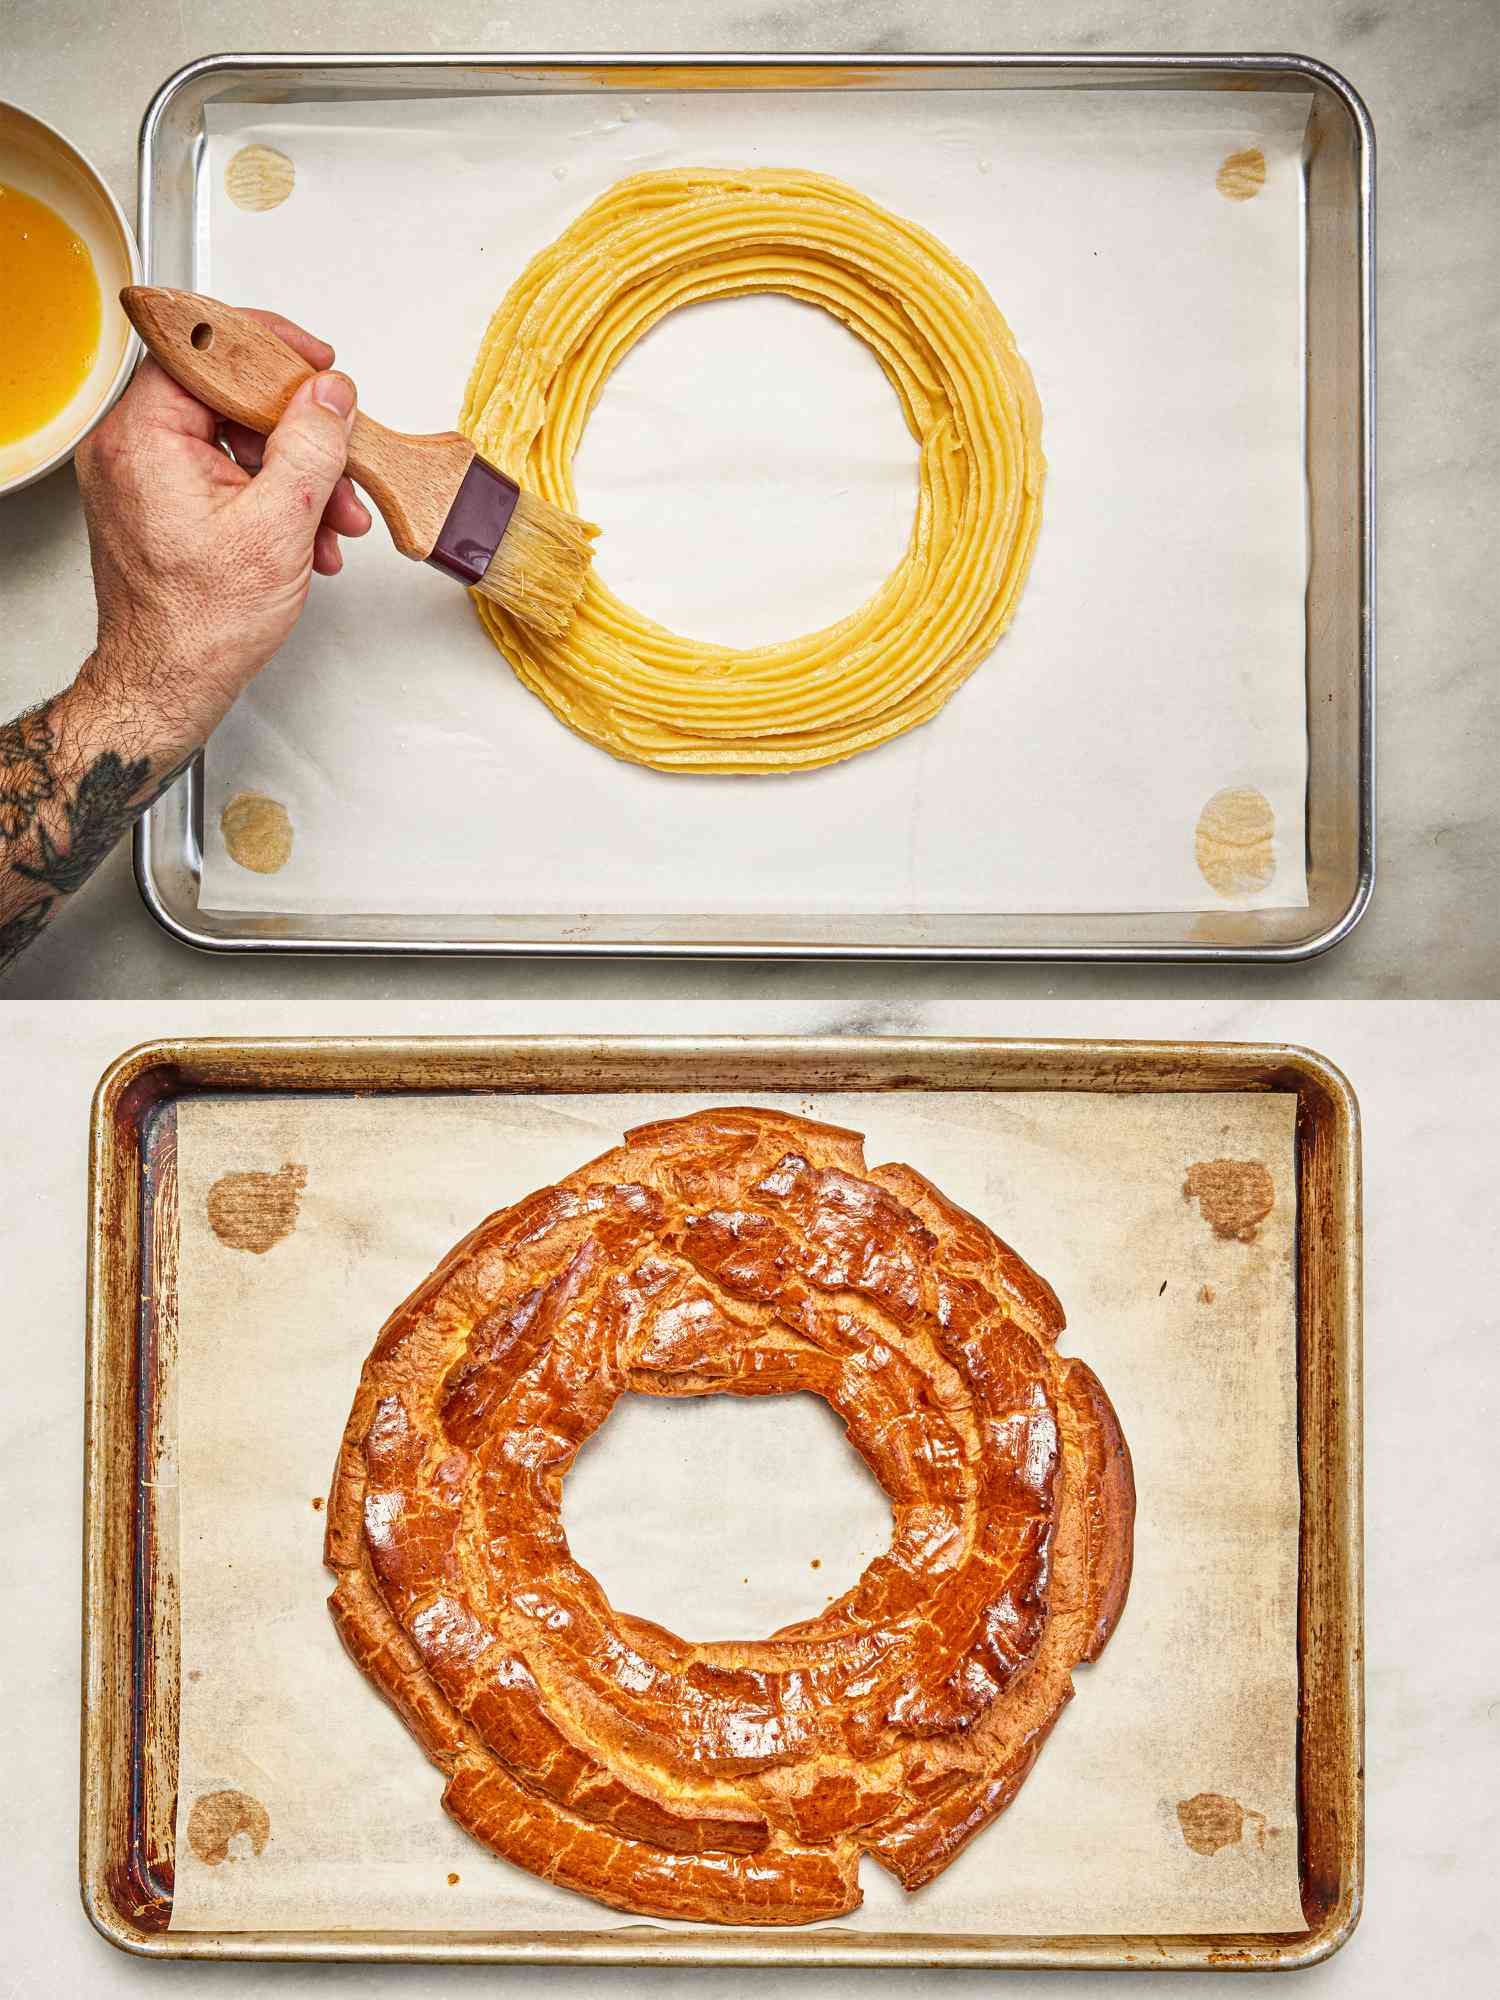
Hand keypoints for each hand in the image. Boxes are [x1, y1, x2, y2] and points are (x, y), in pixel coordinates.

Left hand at [73, 309, 371, 753]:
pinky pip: (221, 480)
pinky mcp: (157, 508)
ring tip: (332, 522)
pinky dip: (268, 501)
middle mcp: (130, 449)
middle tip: (339, 461)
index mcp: (144, 437)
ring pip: (232, 445)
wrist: (168, 686)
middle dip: (297, 438)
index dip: (267, 349)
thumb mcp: (279, 524)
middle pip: (227, 402)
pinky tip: (304, 538)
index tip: (313, 362)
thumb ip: (311, 446)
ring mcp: (141, 480)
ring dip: (294, 479)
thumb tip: (329, 396)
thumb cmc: (199, 625)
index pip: (204, 349)